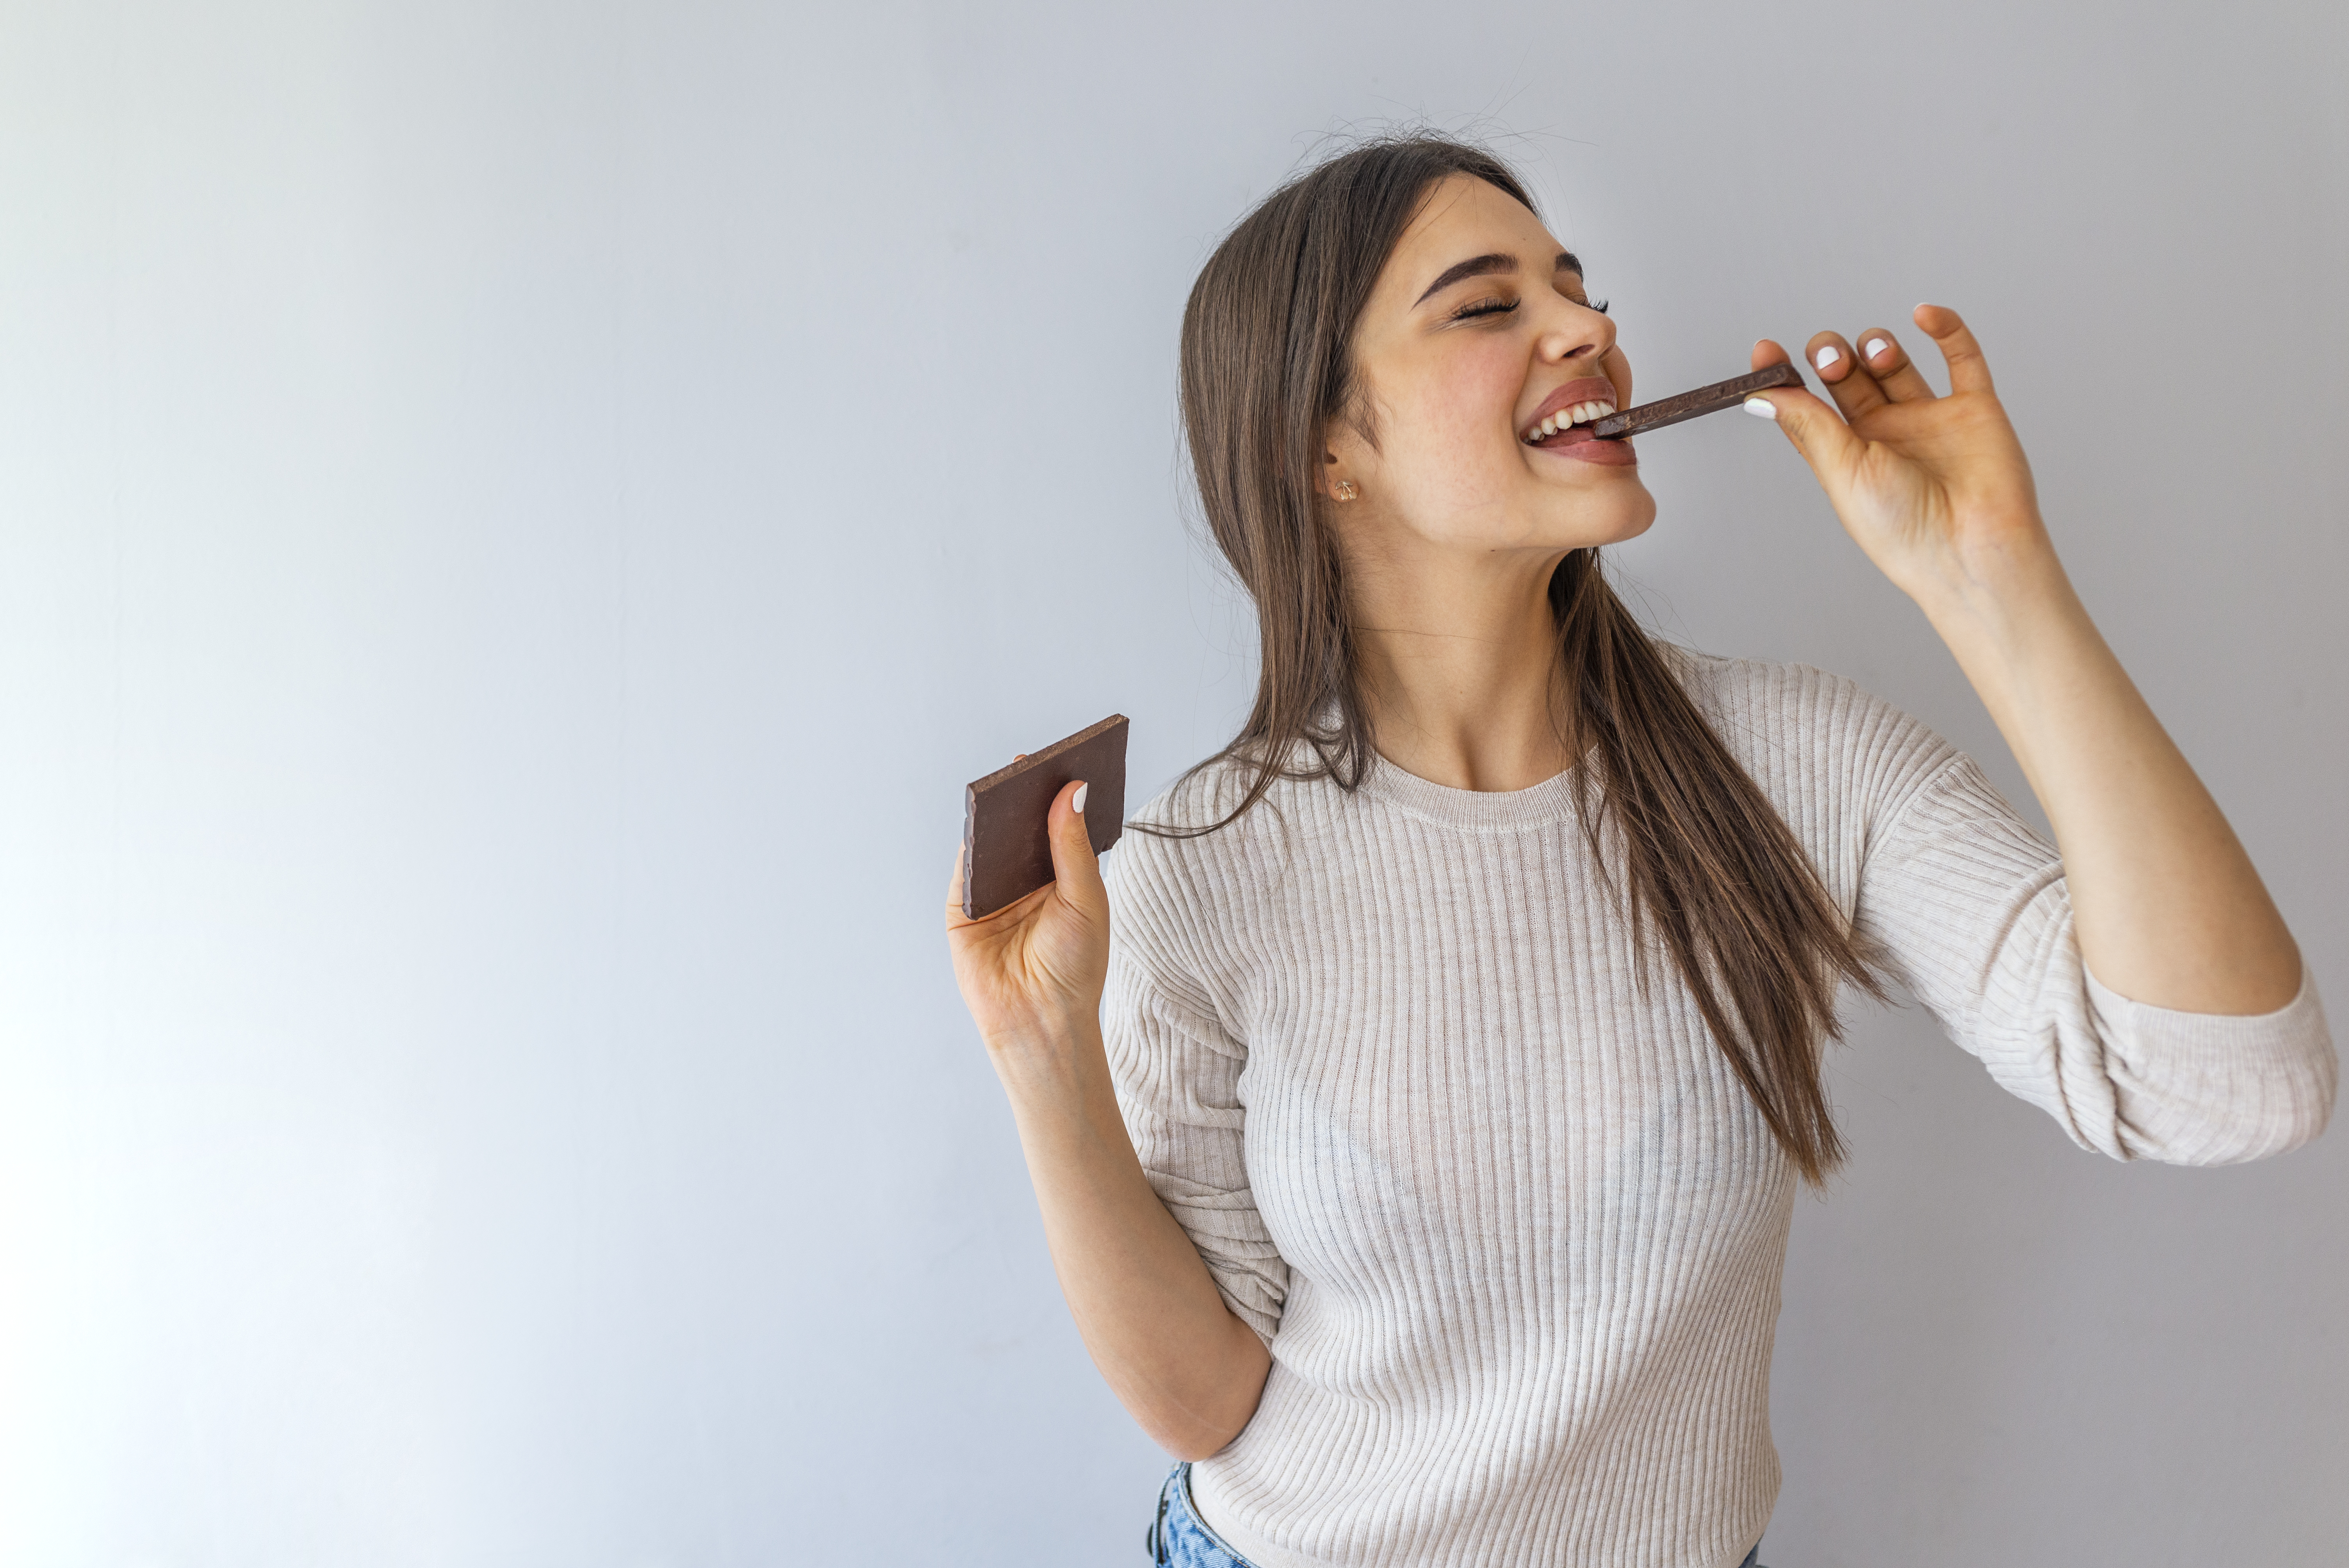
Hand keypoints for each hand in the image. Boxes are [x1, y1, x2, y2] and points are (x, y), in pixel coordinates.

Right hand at [945, 778, 1110, 1054]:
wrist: (1042, 1019)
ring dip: (994, 817)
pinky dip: (970, 847)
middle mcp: (1025, 881)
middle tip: (1028, 764)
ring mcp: (992, 895)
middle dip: (1023, 798)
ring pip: (989, 844)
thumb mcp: (1086, 899)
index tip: (1062, 760)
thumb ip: (1074, 845)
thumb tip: (1071, 791)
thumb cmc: (1075, 967)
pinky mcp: (962, 910)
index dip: (1057, 794)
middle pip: (1020, 828)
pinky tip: (979, 828)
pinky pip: (964, 870)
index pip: (1057, 825)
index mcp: (1061, 876)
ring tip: (1004, 788)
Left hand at [1748, 306, 2052, 609]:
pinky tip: (1924, 313)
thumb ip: (1809, 424)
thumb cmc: (1901, 527)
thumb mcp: (1842, 471)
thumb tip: (1760, 394)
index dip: (1786, 377)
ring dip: (1877, 345)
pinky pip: (1962, 359)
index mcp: (1845, 455)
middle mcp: (1884, 434)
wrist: (1970, 550)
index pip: (1807, 406)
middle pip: (1848, 377)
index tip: (1765, 349)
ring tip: (1876, 354)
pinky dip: (1946, 328)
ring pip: (1895, 364)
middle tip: (1833, 362)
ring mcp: (1929, 419)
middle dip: (1833, 357)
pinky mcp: (1975, 409)